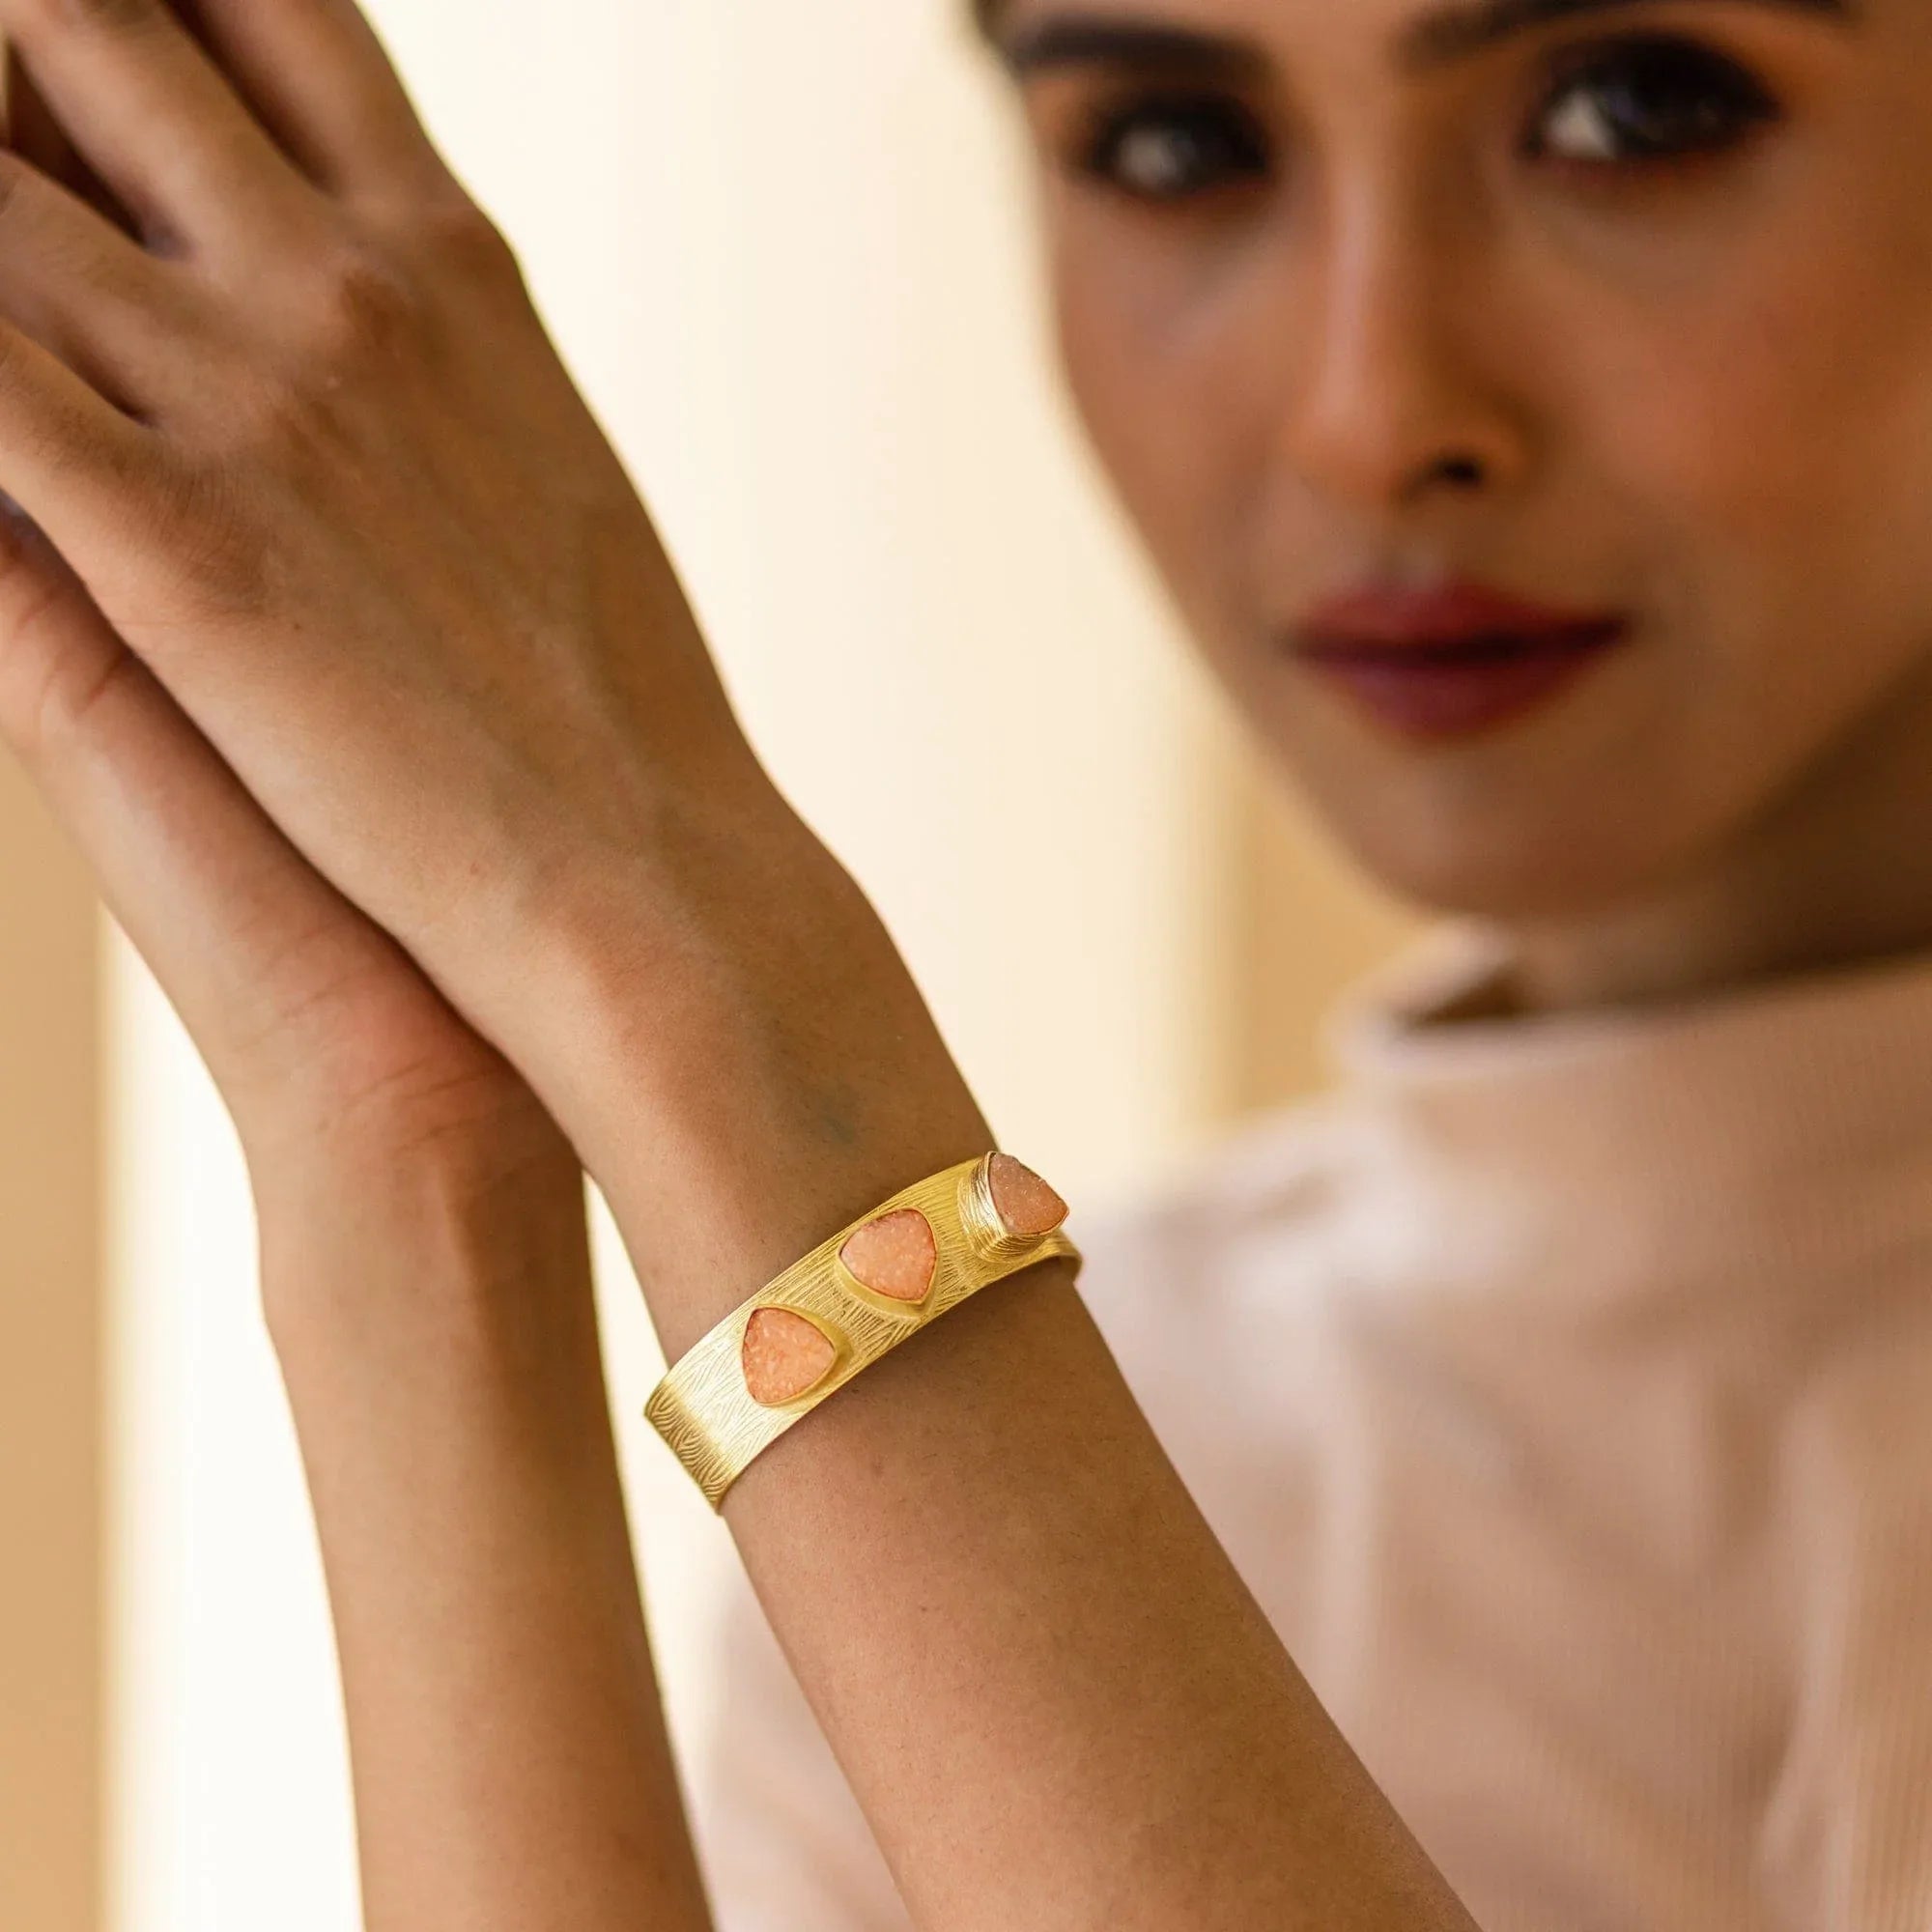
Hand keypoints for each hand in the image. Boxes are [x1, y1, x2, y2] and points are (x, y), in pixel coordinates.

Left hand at [0, 0, 775, 1116]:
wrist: (648, 884)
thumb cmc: (612, 713)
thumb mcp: (541, 472)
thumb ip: (435, 358)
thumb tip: (374, 314)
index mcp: (446, 260)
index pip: (270, 5)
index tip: (124, 30)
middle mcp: (346, 285)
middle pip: (93, 23)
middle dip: (23, 52)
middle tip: (9, 124)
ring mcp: (253, 398)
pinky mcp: (170, 543)